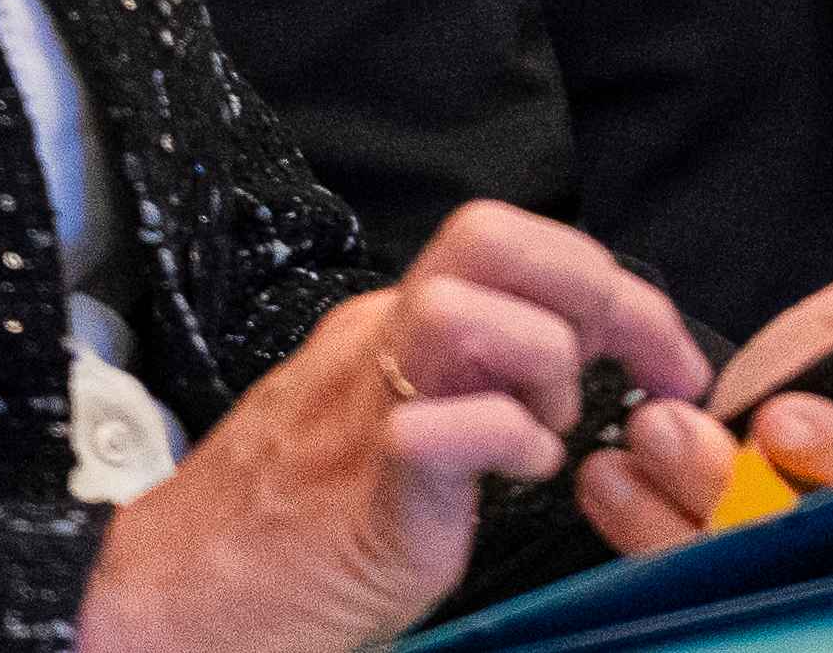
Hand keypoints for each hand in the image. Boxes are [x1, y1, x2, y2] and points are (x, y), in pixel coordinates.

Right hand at [76, 200, 711, 652]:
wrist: (164, 594)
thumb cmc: (280, 529)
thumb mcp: (380, 425)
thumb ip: (458, 386)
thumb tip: (568, 377)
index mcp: (387, 329)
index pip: (508, 242)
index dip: (611, 284)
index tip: (668, 357)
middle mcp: (376, 345)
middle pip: (491, 237)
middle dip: (595, 290)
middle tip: (636, 373)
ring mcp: (362, 409)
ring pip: (463, 307)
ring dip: (543, 364)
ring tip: (547, 432)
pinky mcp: (363, 491)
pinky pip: (439, 427)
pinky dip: (504, 440)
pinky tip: (517, 475)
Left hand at [575, 189, 832, 553]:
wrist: (737, 447)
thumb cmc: (825, 389)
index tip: (782, 421)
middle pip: (815, 533)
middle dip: (735, 482)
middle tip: (672, 430)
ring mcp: (802, 577)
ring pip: (742, 567)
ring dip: (674, 502)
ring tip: (636, 444)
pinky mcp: (741, 605)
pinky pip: (686, 586)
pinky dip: (638, 529)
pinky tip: (613, 484)